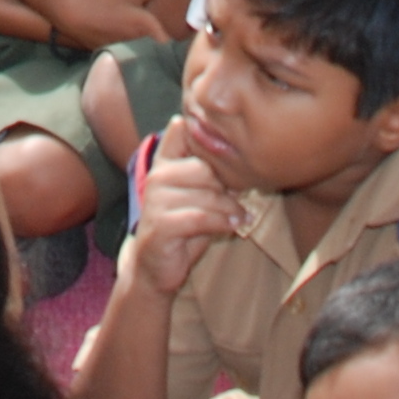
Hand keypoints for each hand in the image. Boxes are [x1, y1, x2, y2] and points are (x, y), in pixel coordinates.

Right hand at [123, 136, 243, 293]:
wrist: (154, 267)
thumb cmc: (182, 227)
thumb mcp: (197, 195)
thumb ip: (210, 173)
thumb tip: (243, 155)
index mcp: (163, 162)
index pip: (182, 131)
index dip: (207, 140)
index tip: (230, 157)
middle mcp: (156, 176)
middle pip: (204, 168)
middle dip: (225, 187)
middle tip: (237, 200)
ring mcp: (156, 199)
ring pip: (206, 194)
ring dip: (229, 208)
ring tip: (240, 216)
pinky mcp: (161, 224)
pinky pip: (201, 217)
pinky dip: (222, 222)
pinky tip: (233, 227)